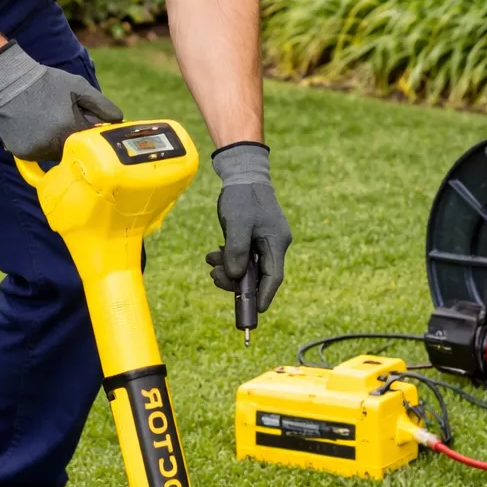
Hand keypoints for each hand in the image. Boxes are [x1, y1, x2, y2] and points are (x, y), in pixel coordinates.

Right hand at [0, 42, 122, 161]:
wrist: (8, 81)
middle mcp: (53, 144)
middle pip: (73, 152)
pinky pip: (37, 155)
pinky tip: (34, 127)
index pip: (91, 143)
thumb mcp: (79, 87)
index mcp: (70, 129)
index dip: (90, 134)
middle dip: (73, 140)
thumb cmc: (47, 82)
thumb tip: (119, 122)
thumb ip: (103, 105)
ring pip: (54, 156)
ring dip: (55, 144)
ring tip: (47, 122)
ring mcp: (35, 151)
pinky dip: (38, 146)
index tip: (85, 124)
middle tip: (63, 120)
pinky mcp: (21, 153)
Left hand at [205, 141, 291, 312]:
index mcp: (276, 242)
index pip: (273, 277)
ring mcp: (263, 241)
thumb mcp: (237, 223)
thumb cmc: (243, 197)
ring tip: (210, 263)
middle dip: (236, 281)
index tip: (254, 312)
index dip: (263, 296)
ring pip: (247, 267)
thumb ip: (237, 250)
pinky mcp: (252, 237)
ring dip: (228, 270)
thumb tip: (237, 276)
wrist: (242, 174)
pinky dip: (227, 259)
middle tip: (215, 278)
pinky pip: (241, 256)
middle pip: (258, 275)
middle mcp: (273, 244)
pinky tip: (213, 255)